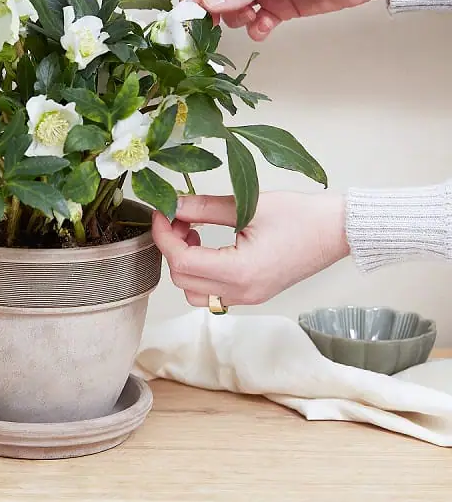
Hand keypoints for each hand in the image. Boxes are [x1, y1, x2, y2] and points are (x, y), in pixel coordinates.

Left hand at [152, 192, 349, 306]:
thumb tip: (173, 204)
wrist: (340, 231)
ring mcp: (248, 297)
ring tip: (193, 233)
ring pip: (194, 292)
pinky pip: (212, 292)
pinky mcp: (253, 294)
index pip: (182, 260)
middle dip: (171, 247)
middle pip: (182, 279)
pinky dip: (200, 272)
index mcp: (239, 272)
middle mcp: (241, 292)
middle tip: (177, 218)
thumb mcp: (249, 204)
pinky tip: (208, 246)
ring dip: (184, 263)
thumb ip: (204, 207)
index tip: (160, 213)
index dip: (163, 236)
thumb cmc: (303, 216)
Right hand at [180, 0, 389, 40]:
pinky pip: (254, 23)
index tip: (187, 13)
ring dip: (238, 20)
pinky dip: (256, 29)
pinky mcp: (277, 8)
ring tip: (254, 18)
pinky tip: (266, 27)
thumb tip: (208, 5)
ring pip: (233, 12)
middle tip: (212, 27)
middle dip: (213, 11)